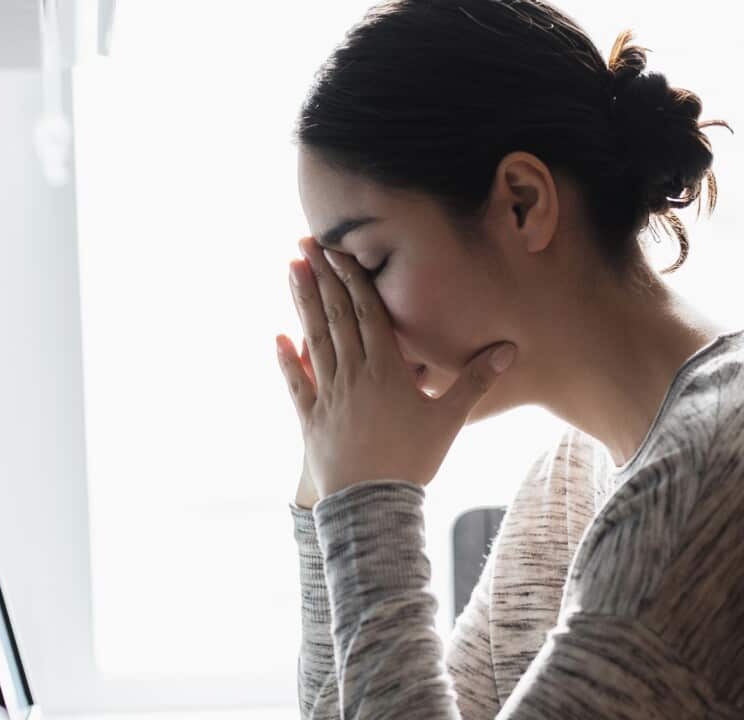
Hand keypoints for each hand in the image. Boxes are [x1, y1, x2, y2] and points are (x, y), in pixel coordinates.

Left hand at [275, 236, 516, 500]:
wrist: (373, 504)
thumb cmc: (414, 460)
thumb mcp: (449, 418)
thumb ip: (476, 380)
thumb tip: (511, 348)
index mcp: (386, 369)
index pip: (367, 313)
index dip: (352, 279)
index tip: (339, 250)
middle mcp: (352, 375)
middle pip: (335, 317)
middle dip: (322, 278)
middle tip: (306, 244)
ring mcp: (327, 395)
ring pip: (313, 340)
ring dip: (301, 304)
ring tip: (291, 271)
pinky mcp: (309, 418)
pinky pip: (295, 383)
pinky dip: (286, 359)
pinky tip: (278, 336)